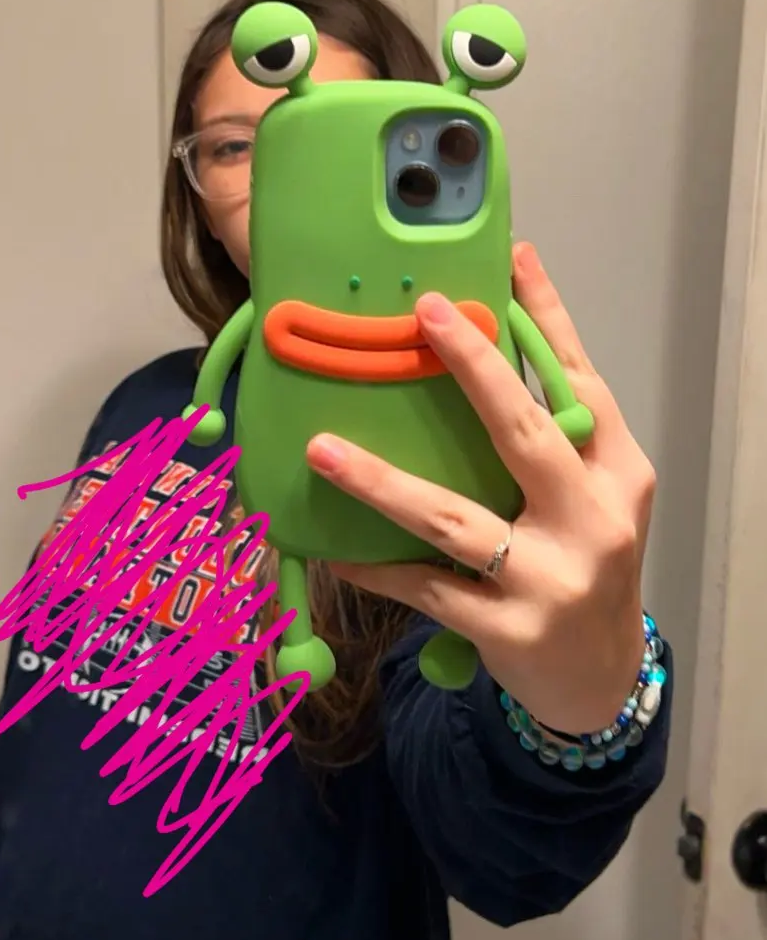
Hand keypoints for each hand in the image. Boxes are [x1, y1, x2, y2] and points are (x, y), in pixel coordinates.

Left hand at [305, 244, 655, 734]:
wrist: (600, 681)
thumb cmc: (584, 566)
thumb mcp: (592, 497)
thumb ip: (552, 433)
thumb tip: (490, 341)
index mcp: (618, 473)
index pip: (583, 380)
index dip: (547, 318)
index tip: (508, 258)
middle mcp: (594, 520)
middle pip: (527, 433)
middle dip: (475, 369)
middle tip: (424, 315)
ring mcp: (551, 579)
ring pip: (454, 519)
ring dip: (382, 482)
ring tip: (323, 449)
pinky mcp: (507, 630)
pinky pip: (424, 587)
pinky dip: (374, 565)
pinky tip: (328, 547)